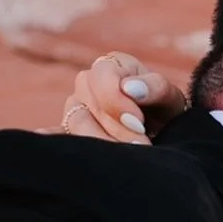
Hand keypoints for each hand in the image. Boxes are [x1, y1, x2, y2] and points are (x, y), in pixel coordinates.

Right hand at [57, 53, 186, 144]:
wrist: (163, 132)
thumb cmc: (165, 110)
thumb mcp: (170, 97)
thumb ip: (155, 87)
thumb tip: (130, 88)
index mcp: (111, 65)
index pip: (102, 78)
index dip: (117, 102)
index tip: (139, 122)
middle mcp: (87, 83)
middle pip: (90, 105)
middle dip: (117, 130)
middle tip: (141, 147)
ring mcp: (75, 106)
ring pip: (77, 123)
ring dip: (103, 142)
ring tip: (130, 156)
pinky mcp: (68, 129)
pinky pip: (57, 133)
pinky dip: (54, 137)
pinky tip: (53, 140)